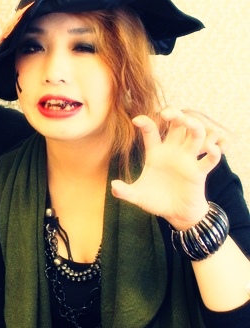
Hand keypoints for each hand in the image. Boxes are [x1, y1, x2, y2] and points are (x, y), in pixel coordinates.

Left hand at [111, 107, 220, 228]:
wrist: (176, 214)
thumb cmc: (156, 200)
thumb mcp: (138, 197)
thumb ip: (125, 192)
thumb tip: (113, 186)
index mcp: (156, 153)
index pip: (151, 132)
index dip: (145, 123)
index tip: (136, 120)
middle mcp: (173, 151)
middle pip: (177, 125)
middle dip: (175, 114)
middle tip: (167, 113)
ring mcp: (188, 159)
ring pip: (196, 134)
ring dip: (194, 125)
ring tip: (188, 123)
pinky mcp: (199, 172)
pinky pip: (210, 158)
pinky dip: (213, 152)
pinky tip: (209, 149)